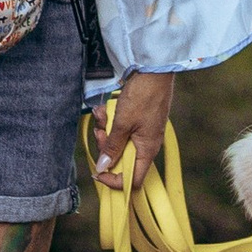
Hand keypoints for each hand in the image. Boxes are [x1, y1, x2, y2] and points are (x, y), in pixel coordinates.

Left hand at [92, 72, 174, 195]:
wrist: (153, 71)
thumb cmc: (143, 97)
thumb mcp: (122, 124)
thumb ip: (113, 147)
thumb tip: (103, 167)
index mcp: (147, 150)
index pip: (133, 180)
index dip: (115, 181)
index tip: (98, 172)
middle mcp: (146, 144)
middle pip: (121, 159)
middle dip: (106, 147)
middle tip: (100, 132)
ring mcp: (142, 132)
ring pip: (118, 142)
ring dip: (106, 130)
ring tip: (101, 115)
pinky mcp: (137, 120)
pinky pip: (120, 128)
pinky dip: (110, 120)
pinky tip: (105, 109)